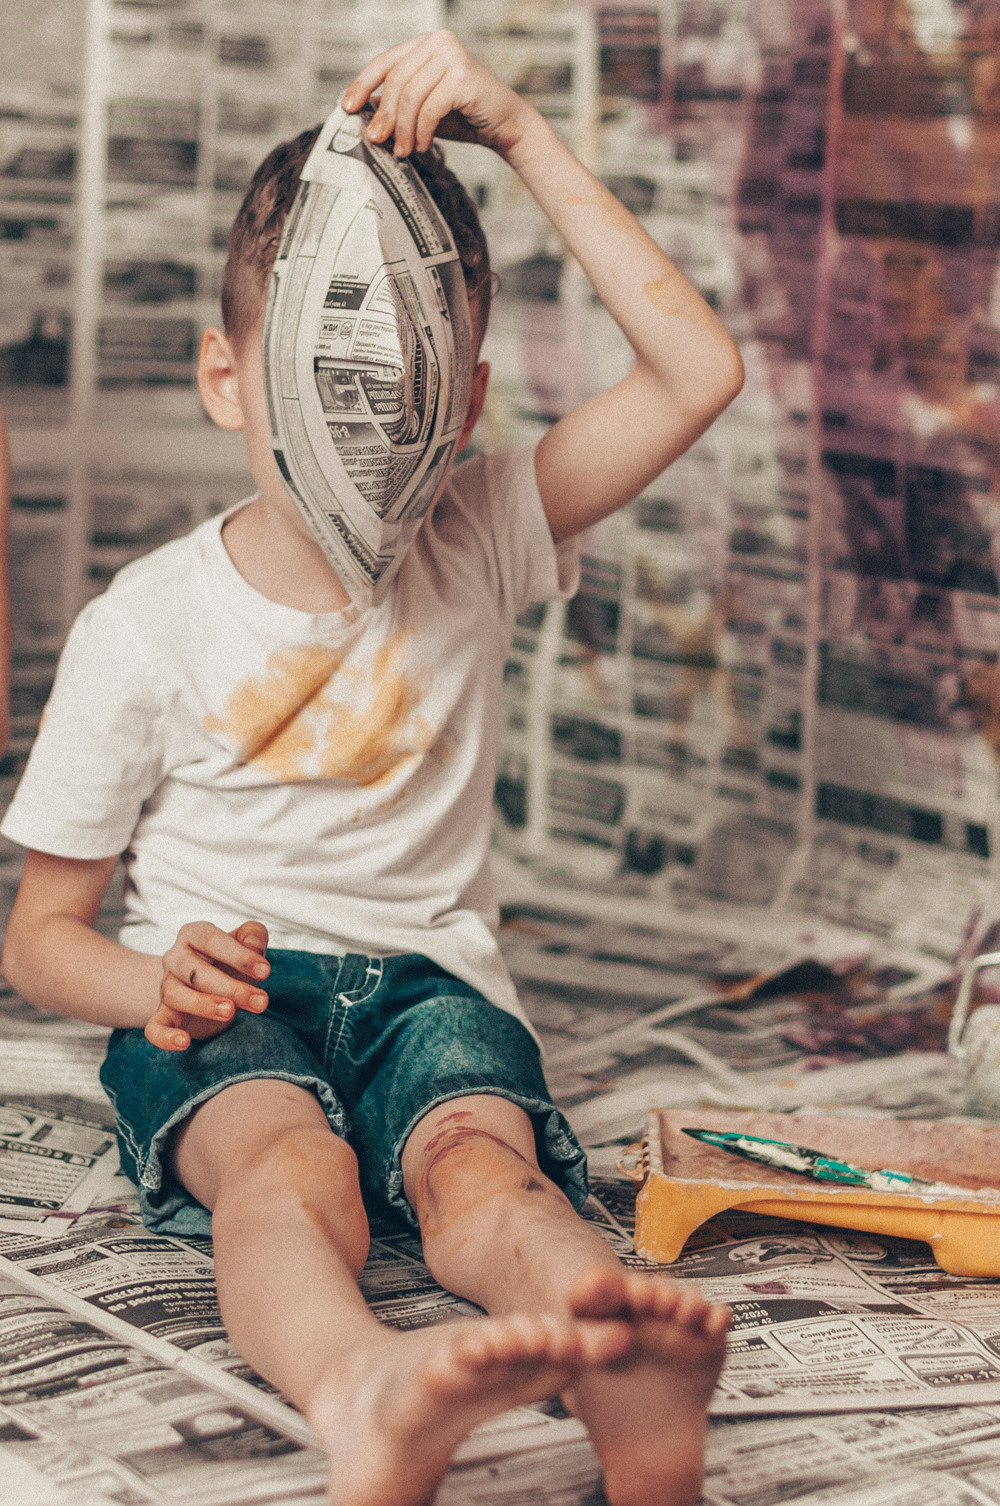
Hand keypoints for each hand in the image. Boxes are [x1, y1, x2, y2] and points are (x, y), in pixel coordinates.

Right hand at [145, 921, 269, 1051]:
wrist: (208, 986)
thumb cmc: (230, 962)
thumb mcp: (246, 944)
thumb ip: (254, 935)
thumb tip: (254, 944)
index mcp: (194, 934)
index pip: (212, 940)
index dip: (240, 956)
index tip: (265, 971)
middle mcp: (175, 958)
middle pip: (195, 971)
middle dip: (230, 987)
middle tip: (260, 1001)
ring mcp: (166, 987)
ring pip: (175, 995)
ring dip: (203, 1005)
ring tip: (230, 1012)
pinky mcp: (163, 1015)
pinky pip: (154, 1027)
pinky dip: (165, 1036)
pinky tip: (183, 1042)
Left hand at [342, 30, 532, 158]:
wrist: (504, 125)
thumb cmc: (463, 116)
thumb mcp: (423, 108)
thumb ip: (398, 104)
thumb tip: (363, 115)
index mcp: (424, 44)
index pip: (384, 62)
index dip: (362, 85)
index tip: (346, 109)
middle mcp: (437, 42)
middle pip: (395, 81)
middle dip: (384, 116)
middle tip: (377, 142)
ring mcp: (452, 55)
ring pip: (410, 96)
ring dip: (403, 129)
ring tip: (404, 151)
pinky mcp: (463, 76)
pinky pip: (430, 108)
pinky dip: (422, 131)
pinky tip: (423, 145)